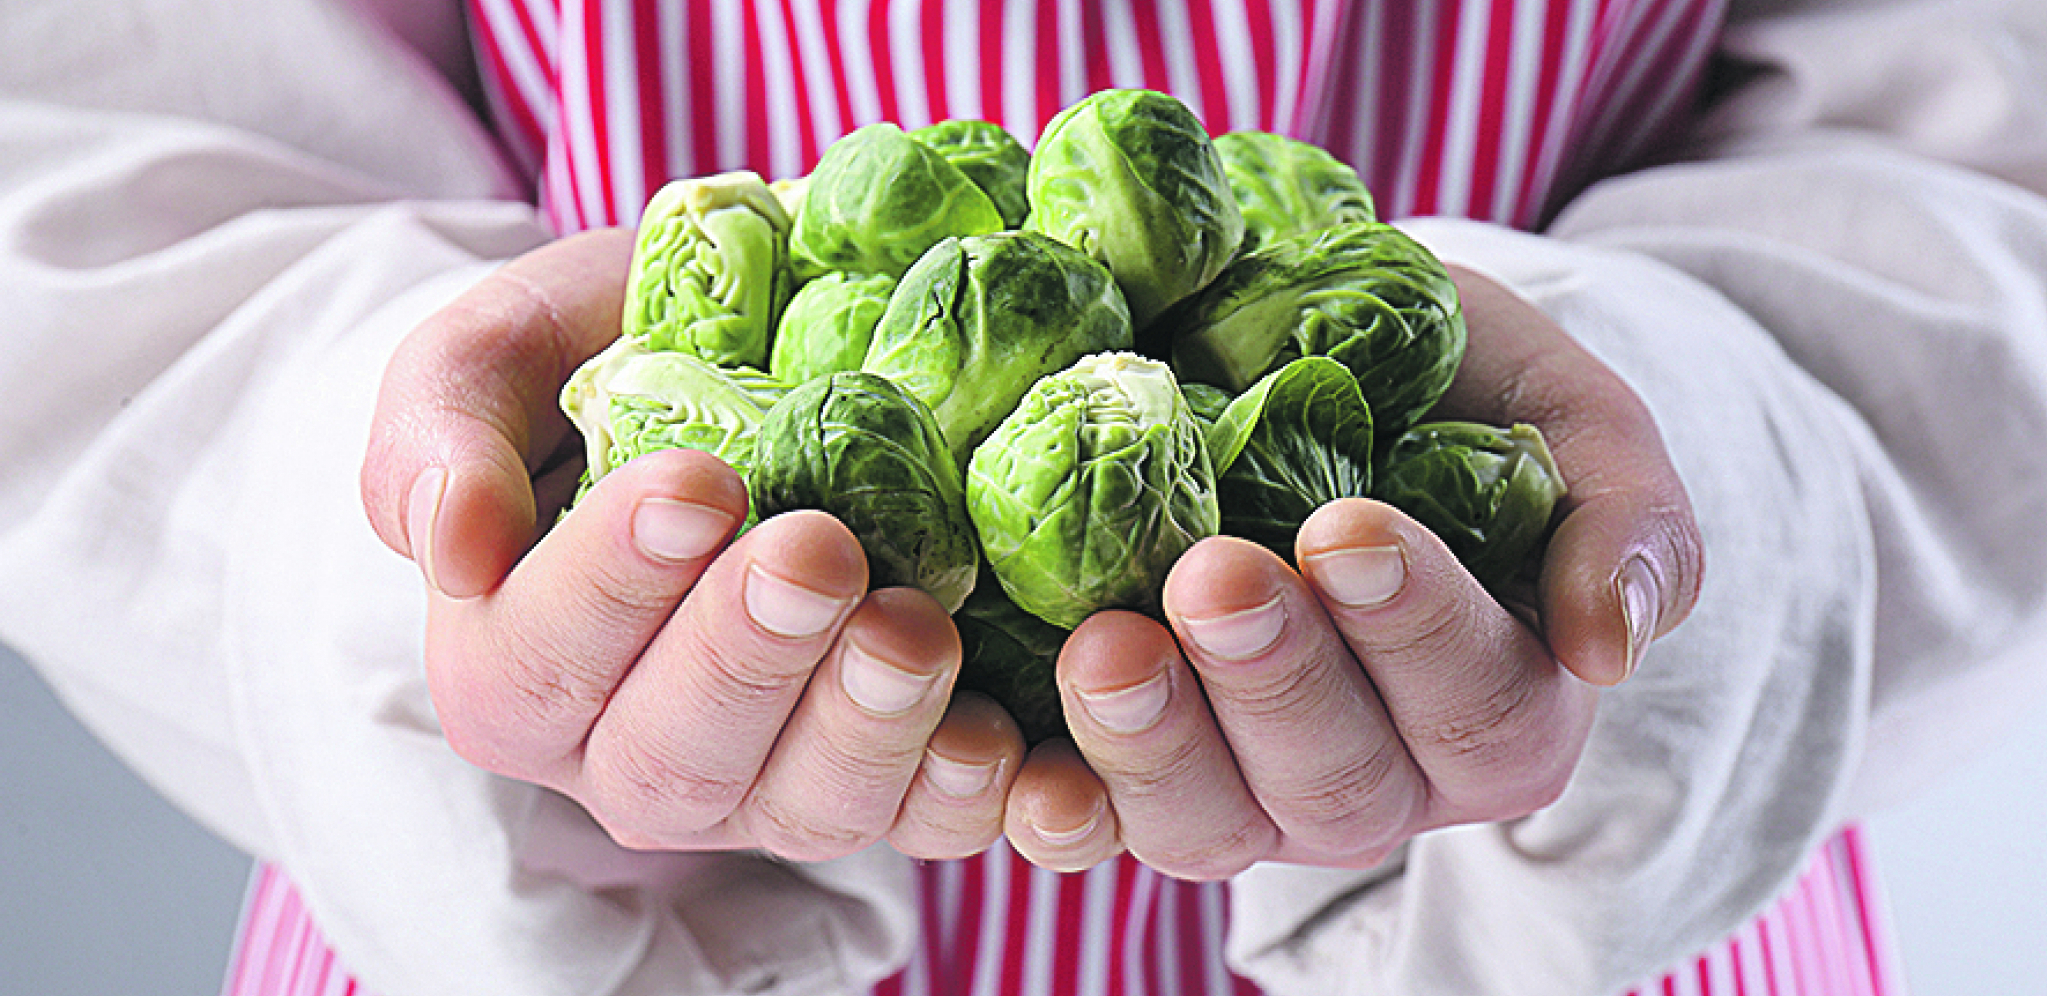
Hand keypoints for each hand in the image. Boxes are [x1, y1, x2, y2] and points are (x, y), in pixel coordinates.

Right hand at [360, 231, 1024, 861]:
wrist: (729, 370)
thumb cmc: (598, 359)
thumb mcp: (499, 354)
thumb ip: (441, 431)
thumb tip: (448, 537)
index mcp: (513, 667)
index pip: (538, 659)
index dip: (613, 582)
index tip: (696, 481)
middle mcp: (630, 754)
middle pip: (674, 757)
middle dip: (748, 655)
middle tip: (816, 549)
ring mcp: (764, 785)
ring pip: (805, 808)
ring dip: (867, 727)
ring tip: (916, 625)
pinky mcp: (882, 783)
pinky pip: (929, 824)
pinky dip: (971, 793)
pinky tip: (1007, 736)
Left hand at [1003, 265, 1703, 876]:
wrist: (1334, 382)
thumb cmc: (1463, 398)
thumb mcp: (1568, 420)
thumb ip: (1623, 516)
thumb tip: (1609, 647)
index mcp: (1500, 709)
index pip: (1481, 703)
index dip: (1417, 628)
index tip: (1351, 526)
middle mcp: (1380, 779)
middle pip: (1338, 780)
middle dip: (1274, 678)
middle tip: (1214, 575)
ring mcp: (1250, 790)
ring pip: (1212, 823)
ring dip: (1155, 743)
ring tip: (1104, 643)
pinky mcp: (1136, 774)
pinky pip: (1096, 824)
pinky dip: (1058, 805)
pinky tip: (1021, 767)